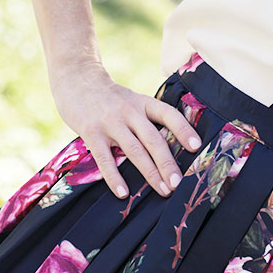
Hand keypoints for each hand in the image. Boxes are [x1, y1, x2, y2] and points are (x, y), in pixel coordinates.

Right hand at [50, 61, 202, 199]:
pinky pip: (105, 159)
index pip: (168, 114)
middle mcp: (130, 111)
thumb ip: (147, 121)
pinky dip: (114, 177)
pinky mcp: (91, 132)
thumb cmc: (110, 98)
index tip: (196, 146)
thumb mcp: (132, 101)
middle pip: (153, 139)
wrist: (76, 78)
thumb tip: (168, 151)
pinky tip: (123, 193)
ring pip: (134, 151)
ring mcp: (110, 122)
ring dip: (150, 173)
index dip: (183, 130)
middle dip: (167, 163)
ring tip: (163, 190)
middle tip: (178, 184)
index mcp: (144, 103)